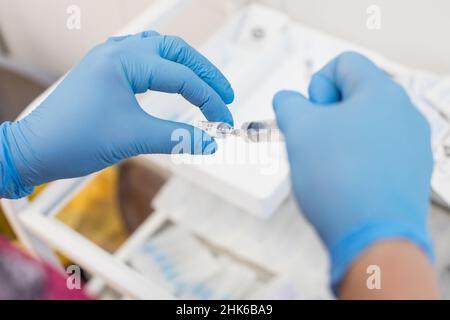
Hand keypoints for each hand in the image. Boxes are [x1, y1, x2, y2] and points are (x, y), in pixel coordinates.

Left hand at [0, 31, 233, 198]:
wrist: (36, 149)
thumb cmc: (73, 139)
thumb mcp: (133, 138)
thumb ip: (177, 137)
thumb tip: (209, 142)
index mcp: (124, 61)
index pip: (181, 76)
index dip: (208, 98)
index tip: (223, 119)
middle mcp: (117, 52)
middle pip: (176, 51)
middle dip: (205, 72)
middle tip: (224, 94)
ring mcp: (110, 59)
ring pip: (160, 51)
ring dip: (186, 67)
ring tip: (205, 85)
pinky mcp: (106, 72)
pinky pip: (144, 59)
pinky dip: (166, 69)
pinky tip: (172, 80)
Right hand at [273, 52, 433, 288]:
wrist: (373, 236)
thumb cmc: (342, 181)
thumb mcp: (300, 129)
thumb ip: (289, 104)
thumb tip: (288, 100)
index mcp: (381, 92)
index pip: (343, 63)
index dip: (316, 84)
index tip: (310, 113)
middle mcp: (404, 114)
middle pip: (354, 96)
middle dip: (324, 115)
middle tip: (312, 141)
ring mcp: (411, 144)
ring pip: (364, 126)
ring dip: (338, 138)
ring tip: (326, 165)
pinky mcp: (410, 172)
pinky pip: (376, 153)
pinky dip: (355, 160)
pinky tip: (343, 181)